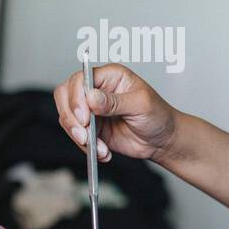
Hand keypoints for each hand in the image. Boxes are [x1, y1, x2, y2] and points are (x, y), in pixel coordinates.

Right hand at [53, 62, 177, 163]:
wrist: (163, 140)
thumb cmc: (158, 115)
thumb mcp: (141, 105)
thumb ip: (115, 101)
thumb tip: (91, 98)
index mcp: (110, 76)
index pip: (80, 79)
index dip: (77, 98)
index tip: (85, 117)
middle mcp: (97, 90)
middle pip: (66, 95)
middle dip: (71, 117)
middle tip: (83, 135)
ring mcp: (92, 109)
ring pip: (67, 117)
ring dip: (79, 136)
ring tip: (99, 148)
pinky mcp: (91, 128)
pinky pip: (77, 136)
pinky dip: (86, 147)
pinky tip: (103, 152)